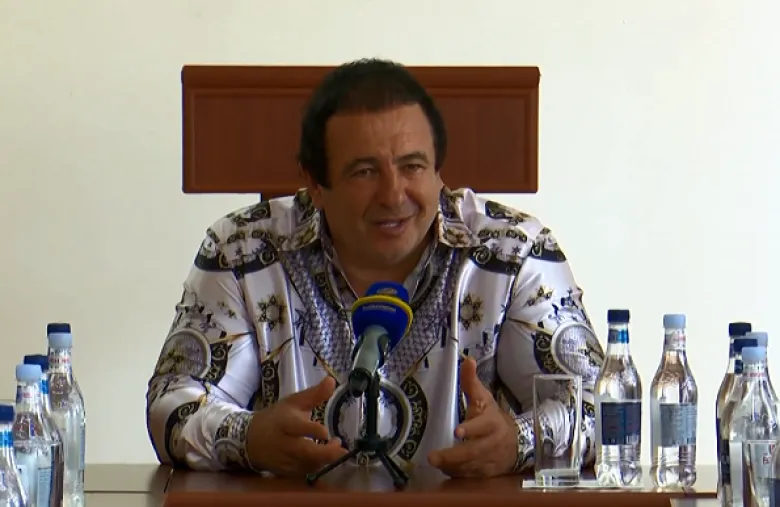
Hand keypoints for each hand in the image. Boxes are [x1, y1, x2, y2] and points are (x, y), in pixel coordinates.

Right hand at [245, 376, 347, 476]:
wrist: (250, 440)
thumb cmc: (276, 418)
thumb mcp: (293, 402)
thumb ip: (314, 394)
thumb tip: (332, 380)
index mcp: (285, 423)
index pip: (298, 427)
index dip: (313, 430)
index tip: (327, 432)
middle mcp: (284, 443)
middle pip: (306, 452)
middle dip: (327, 452)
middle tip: (342, 447)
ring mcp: (284, 460)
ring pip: (308, 464)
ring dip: (326, 458)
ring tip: (336, 446)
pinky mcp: (285, 472)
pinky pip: (305, 472)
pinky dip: (317, 466)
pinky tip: (324, 457)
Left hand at [428, 357, 517, 477]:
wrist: (516, 444)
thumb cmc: (493, 417)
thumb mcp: (483, 398)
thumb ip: (471, 382)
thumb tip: (467, 360)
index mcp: (491, 422)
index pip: (482, 426)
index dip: (471, 429)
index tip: (458, 431)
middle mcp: (491, 443)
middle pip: (472, 452)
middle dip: (453, 456)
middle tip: (432, 457)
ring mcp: (488, 460)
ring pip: (469, 466)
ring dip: (451, 466)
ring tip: (435, 461)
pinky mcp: (485, 474)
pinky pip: (468, 476)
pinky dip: (456, 474)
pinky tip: (444, 469)